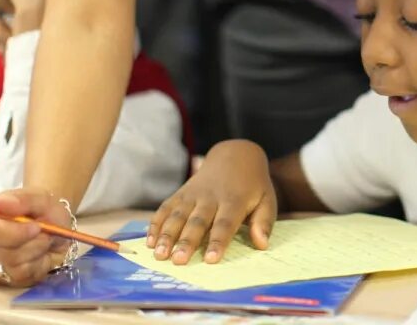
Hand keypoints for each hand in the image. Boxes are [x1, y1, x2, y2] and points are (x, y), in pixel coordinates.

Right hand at [0, 188, 72, 286]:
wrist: (51, 226)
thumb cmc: (40, 210)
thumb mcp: (40, 198)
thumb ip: (23, 200)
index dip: (14, 232)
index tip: (36, 227)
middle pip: (2, 253)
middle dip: (31, 243)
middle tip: (43, 232)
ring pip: (13, 266)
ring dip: (36, 252)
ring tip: (42, 240)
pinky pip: (20, 277)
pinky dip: (36, 266)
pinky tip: (38, 254)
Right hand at [148, 139, 276, 264]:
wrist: (235, 156)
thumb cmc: (252, 186)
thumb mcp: (267, 200)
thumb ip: (264, 222)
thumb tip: (262, 244)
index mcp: (234, 200)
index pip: (225, 223)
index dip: (218, 241)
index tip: (211, 259)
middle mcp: (211, 197)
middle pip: (197, 221)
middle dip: (187, 241)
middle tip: (178, 261)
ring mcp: (193, 194)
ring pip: (178, 214)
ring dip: (167, 234)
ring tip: (160, 254)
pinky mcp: (181, 193)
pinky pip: (166, 207)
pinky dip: (156, 223)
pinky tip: (149, 241)